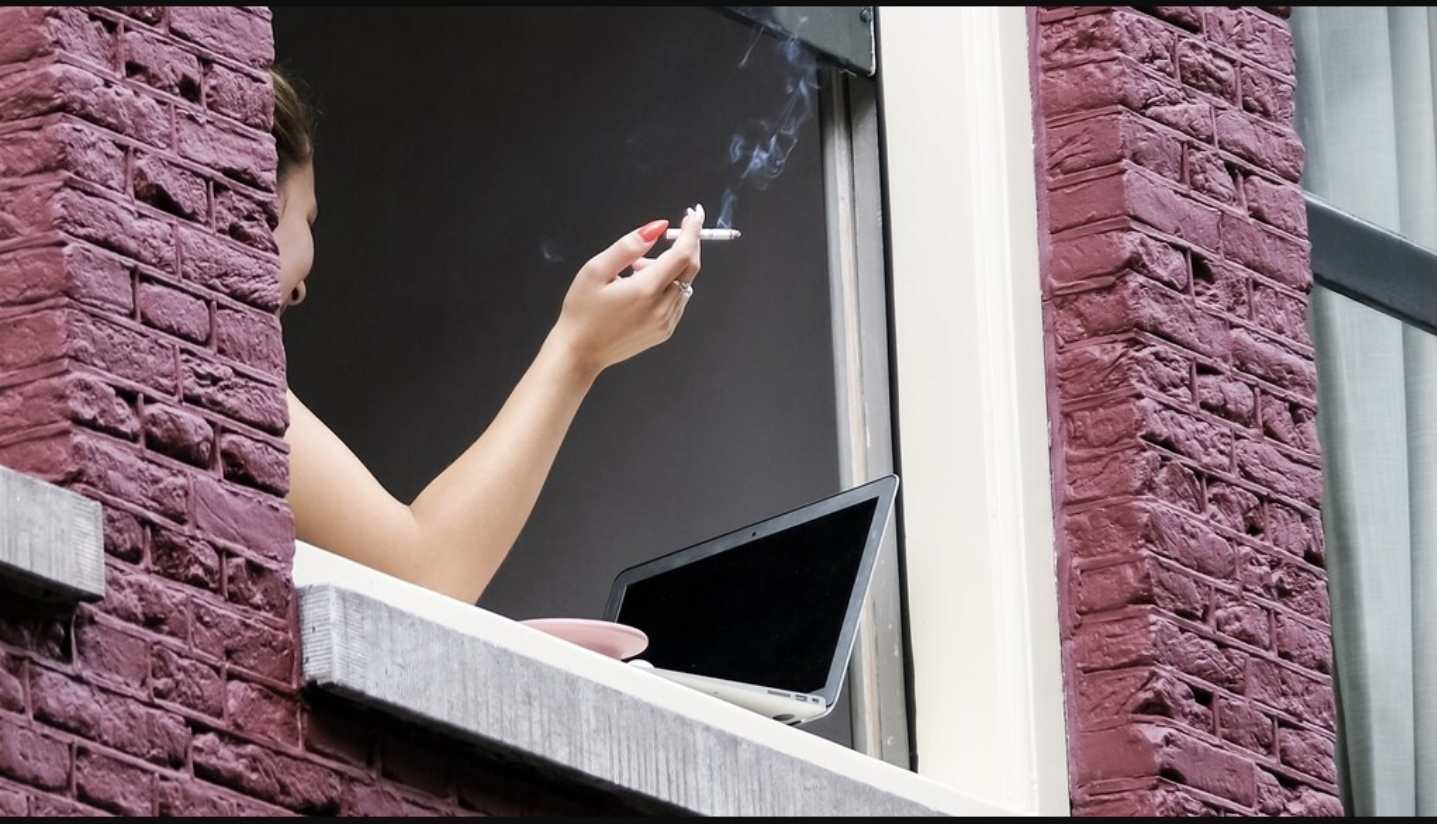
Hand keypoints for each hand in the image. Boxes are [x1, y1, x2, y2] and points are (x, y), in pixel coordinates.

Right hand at [549, 204, 703, 375]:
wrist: (580, 352)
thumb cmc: (582, 311)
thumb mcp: (596, 270)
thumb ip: (628, 247)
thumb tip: (657, 228)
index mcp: (646, 290)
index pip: (682, 254)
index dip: (691, 231)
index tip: (693, 214)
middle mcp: (662, 308)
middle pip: (691, 268)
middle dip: (686, 245)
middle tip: (670, 233)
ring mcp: (666, 322)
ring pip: (684, 284)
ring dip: (670, 267)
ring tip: (635, 269)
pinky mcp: (665, 331)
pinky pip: (677, 300)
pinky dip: (667, 285)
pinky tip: (640, 286)